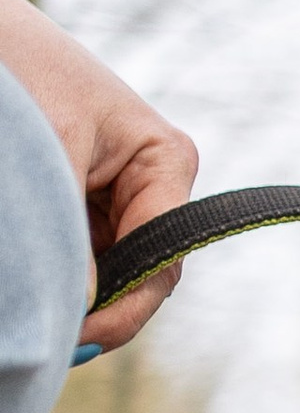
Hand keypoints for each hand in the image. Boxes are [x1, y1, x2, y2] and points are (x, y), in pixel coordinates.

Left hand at [0, 0, 196, 350]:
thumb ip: (71, 237)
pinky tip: (25, 285)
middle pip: (137, 276)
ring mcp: (112, 194)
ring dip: (69, 292)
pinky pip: (75, 256)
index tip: (72, 338)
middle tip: (44, 339)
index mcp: (166, 164)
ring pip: (103, 272)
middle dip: (96, 309)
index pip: (161, 262)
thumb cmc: (20, 73)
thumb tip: (80, 310)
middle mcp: (149, 184)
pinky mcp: (75, 201)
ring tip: (29, 309)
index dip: (124, 310)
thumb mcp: (50, 156)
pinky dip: (51, 274)